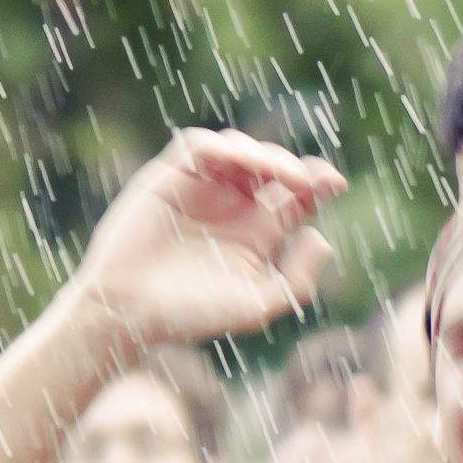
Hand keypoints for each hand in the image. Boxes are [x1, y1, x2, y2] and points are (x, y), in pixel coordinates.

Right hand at [68, 129, 343, 347]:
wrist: (128, 312)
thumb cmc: (189, 316)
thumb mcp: (257, 308)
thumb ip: (297, 281)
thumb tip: (321, 237)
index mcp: (258, 235)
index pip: (298, 197)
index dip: (319, 183)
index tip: (334, 184)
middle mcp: (233, 207)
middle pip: (275, 168)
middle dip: (296, 166)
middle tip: (308, 179)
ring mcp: (201, 190)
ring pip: (242, 150)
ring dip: (265, 155)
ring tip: (280, 174)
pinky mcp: (169, 178)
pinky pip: (200, 146)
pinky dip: (223, 147)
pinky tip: (242, 162)